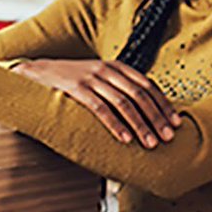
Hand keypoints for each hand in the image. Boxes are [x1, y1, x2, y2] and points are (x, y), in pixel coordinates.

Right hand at [12, 59, 180, 148]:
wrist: (36, 72)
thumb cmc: (72, 81)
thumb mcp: (99, 79)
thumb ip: (120, 90)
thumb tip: (146, 113)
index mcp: (117, 67)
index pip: (148, 86)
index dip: (164, 105)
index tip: (176, 123)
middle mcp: (107, 70)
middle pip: (140, 95)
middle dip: (157, 118)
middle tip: (168, 137)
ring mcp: (91, 78)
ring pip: (124, 103)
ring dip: (140, 125)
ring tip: (150, 143)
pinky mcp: (76, 89)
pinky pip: (100, 109)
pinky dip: (115, 125)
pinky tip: (125, 139)